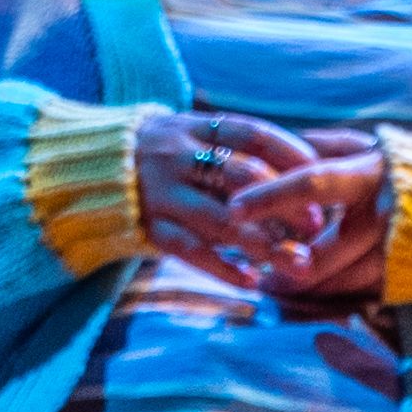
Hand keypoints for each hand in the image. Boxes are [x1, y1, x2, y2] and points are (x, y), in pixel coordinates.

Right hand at [134, 110, 381, 295]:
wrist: (89, 172)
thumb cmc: (162, 159)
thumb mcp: (191, 140)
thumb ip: (235, 153)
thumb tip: (304, 170)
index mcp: (195, 128)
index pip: (251, 134)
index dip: (290, 153)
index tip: (322, 175)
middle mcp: (178, 155)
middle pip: (241, 177)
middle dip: (283, 202)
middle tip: (318, 227)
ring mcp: (161, 192)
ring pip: (221, 219)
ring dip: (265, 245)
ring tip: (299, 265)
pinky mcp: (148, 226)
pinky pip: (190, 249)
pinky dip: (223, 267)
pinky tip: (252, 282)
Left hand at [216, 130, 390, 305]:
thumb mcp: (375, 146)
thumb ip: (327, 145)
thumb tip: (283, 143)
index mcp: (374, 173)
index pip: (313, 183)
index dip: (271, 197)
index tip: (234, 208)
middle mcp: (386, 215)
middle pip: (319, 254)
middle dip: (279, 267)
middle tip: (252, 269)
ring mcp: (397, 253)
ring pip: (336, 283)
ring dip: (299, 289)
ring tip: (272, 285)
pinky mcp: (408, 280)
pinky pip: (359, 297)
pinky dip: (331, 298)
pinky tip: (310, 295)